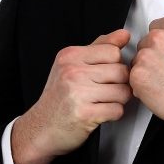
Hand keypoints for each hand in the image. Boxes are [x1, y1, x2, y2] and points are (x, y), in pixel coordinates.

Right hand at [12, 30, 130, 163]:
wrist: (40, 129)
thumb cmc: (59, 97)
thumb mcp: (74, 64)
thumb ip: (100, 47)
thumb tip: (124, 34)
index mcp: (70, 56)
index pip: (113, 52)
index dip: (115, 64)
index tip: (105, 74)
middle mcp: (72, 72)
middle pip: (121, 71)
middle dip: (119, 83)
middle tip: (105, 90)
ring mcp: (78, 93)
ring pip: (123, 91)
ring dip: (118, 100)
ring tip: (103, 101)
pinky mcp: (85, 114)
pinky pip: (117, 110)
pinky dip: (113, 114)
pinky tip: (100, 112)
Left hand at [130, 0, 163, 132]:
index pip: (157, 28)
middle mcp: (158, 37)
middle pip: (145, 42)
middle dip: (154, 55)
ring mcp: (146, 56)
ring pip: (138, 59)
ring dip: (147, 69)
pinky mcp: (137, 76)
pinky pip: (133, 77)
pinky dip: (142, 84)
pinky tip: (158, 89)